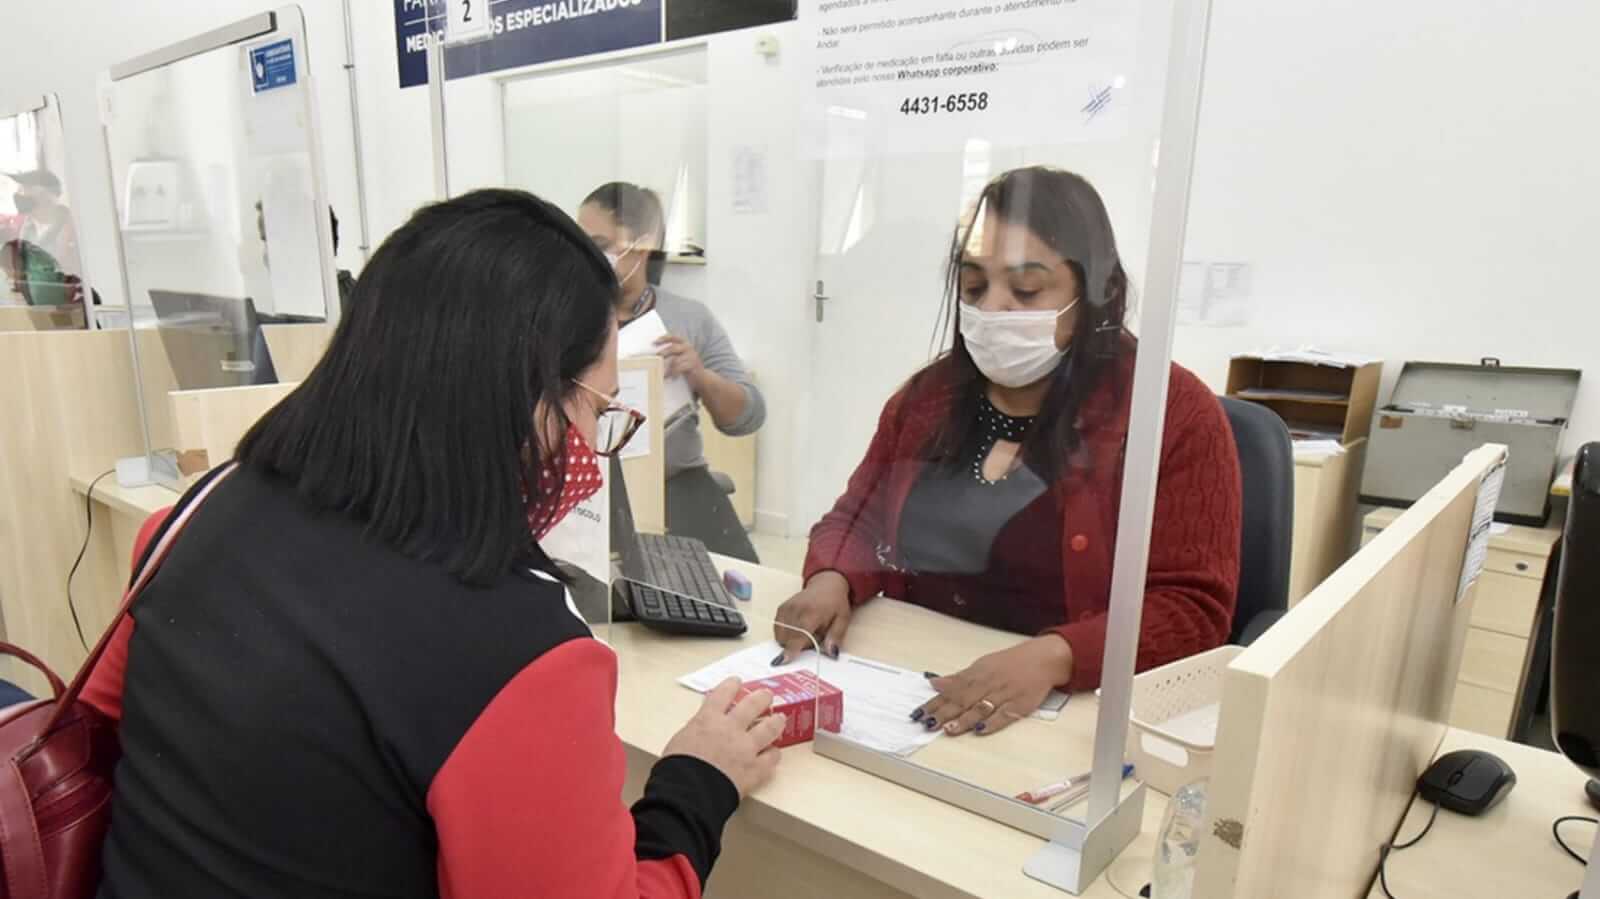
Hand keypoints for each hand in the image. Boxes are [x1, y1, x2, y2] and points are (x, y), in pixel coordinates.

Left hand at [655, 335, 704, 380]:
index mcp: (685, 344)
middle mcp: (689, 348)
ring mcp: (691, 356)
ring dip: (666, 367)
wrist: (702, 378)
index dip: (664, 338)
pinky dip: (672, 373)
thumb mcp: (682, 357)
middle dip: (663, 352)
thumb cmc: (688, 367)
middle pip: (673, 348)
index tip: (654, 342)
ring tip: (661, 372)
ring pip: (675, 360)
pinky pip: (679, 369)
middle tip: (656, 357)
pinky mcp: (693, 366)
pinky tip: (668, 377)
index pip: (674, 338)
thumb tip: (657, 354)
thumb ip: (673, 354)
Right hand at [663, 677, 786, 797]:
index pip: (723, 693)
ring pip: (769, 728)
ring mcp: (746, 748)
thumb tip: (702, 730)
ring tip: (780, 719)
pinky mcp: (755, 769)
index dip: (732, 685)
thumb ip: (696, 730)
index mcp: (708, 719)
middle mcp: (730, 728)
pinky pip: (772, 758)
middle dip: (762, 698)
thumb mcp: (680, 740)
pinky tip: (774, 753)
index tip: (737, 682)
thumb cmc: (676, 770)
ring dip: (776, 722)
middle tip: (767, 696)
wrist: (687, 793)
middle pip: (753, 704)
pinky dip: (774, 754)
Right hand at [772, 571, 851, 662]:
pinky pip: (778, 628)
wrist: (826, 585)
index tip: (783, 660)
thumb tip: (831, 654)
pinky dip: (785, 634)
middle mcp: (796, 609)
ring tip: (806, 631)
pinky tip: (797, 628)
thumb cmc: (835, 603)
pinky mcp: (781, 609)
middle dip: (798, 646)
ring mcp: (787, 608)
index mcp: (813, 612)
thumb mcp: (842, 619)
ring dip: (791, 640)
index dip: (791, 648)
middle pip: (789, 638)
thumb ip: (835, 637)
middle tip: (813, 637)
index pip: (799, 634)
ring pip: (781, 635)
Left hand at [913, 635, 1073, 736]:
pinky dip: (993, 722)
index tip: (918, 713)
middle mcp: (987, 684)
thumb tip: (934, 682)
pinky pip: (1005, 715)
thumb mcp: (981, 666)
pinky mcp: (1020, 705)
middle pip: (962, 699)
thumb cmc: (1009, 663)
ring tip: (948, 729)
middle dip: (943, 712)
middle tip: (927, 723)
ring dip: (964, 719)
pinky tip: (980, 730)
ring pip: (981, 708)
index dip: (934, 702)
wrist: (1043, 659)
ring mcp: (1004, 694)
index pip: (950, 690)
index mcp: (976, 674)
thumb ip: (958, 678)